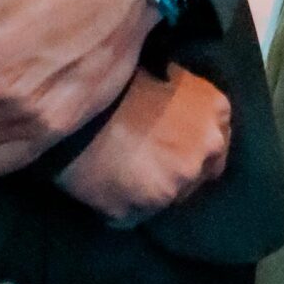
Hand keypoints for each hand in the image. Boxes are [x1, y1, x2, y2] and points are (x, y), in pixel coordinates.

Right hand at [52, 66, 230, 226]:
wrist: (66, 97)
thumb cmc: (111, 73)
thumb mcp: (160, 67)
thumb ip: (182, 94)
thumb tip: (178, 107)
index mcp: (215, 110)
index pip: (218, 143)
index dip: (190, 143)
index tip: (168, 141)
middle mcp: (205, 150)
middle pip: (196, 174)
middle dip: (174, 170)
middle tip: (142, 158)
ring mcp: (174, 184)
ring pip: (166, 198)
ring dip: (147, 190)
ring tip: (117, 172)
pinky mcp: (141, 209)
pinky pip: (131, 216)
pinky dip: (119, 206)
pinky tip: (100, 185)